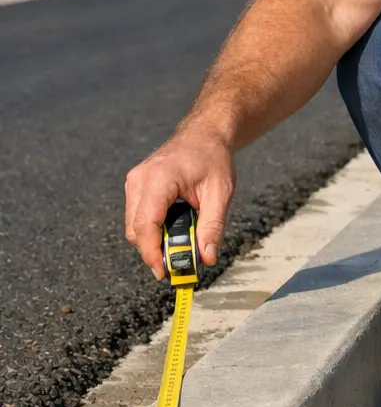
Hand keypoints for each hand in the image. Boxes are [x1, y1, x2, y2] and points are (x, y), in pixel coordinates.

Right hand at [124, 131, 236, 279]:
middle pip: (136, 229)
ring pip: (134, 225)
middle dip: (154, 250)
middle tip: (179, 262)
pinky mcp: (135, 185)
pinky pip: (137, 216)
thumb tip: (207, 257)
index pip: (146, 224)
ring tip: (182, 242)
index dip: (152, 252)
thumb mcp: (221, 192)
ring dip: (153, 240)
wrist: (205, 134)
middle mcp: (140, 179)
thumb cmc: (213, 159)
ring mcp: (134, 181)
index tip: (164, 272)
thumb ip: (213, 226)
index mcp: (160, 178)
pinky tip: (174, 227)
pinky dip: (152, 229)